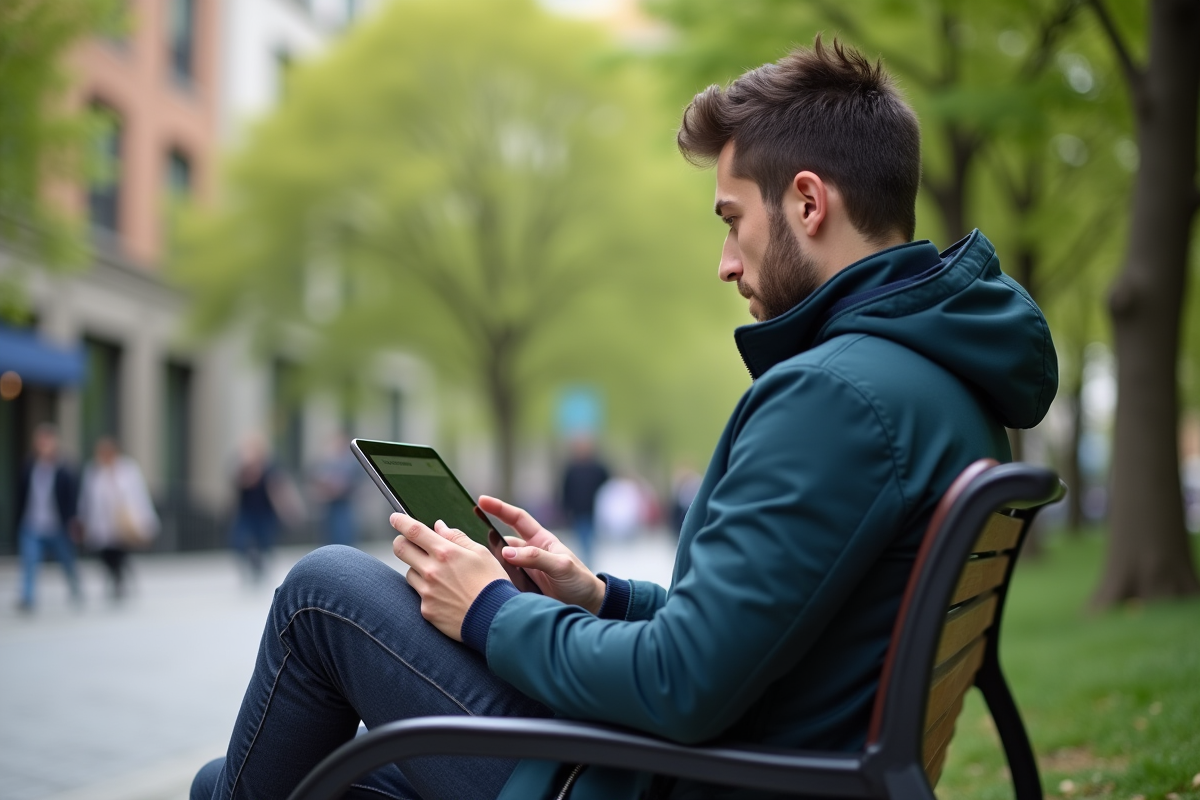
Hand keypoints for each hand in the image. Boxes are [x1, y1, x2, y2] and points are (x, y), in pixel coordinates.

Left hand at [391, 514, 508, 640]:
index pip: (414, 530)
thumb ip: (457, 537)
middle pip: (400, 549)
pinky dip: (428, 591)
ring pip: (409, 573)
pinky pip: (419, 595)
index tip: (395, 518)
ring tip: (441, 576)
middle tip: (409, 543)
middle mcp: (432, 571)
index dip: (400, 521)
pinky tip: (446, 595)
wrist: (495, 619)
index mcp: (446, 553)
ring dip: (418, 569)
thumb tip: (439, 526)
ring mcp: (427, 592)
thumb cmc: (492, 583)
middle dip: (401, 542)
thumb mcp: (481, 553)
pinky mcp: (426, 610)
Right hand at [478, 496, 605, 613]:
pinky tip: (482, 582)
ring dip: (488, 562)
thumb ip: (536, 558)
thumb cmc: (579, 581)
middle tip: (465, 539)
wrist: (587, 607)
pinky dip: (493, 579)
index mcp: (540, 541)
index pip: (517, 519)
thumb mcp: (561, 566)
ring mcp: (523, 570)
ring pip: (499, 562)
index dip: (500, 508)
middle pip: (501, 541)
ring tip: (471, 563)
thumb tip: (507, 553)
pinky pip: (502, 580)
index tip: (482, 501)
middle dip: (485, 538)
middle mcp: (529, 553)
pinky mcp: (520, 587)